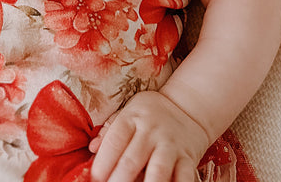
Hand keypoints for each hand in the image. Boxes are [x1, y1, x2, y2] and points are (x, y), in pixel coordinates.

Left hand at [90, 90, 210, 181]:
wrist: (187, 106)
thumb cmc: (150, 113)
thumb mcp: (128, 112)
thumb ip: (110, 130)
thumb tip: (92, 148)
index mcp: (132, 119)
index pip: (115, 140)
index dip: (103, 162)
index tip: (94, 178)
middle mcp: (151, 132)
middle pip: (132, 160)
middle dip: (119, 179)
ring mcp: (170, 146)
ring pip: (158, 170)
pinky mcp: (188, 159)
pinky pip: (184, 177)